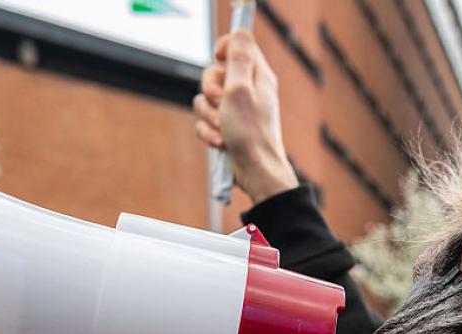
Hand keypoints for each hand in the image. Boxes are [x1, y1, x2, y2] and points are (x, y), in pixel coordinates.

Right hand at [194, 30, 298, 203]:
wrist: (255, 172)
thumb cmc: (251, 133)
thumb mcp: (240, 90)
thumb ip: (238, 60)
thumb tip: (239, 32)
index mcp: (257, 75)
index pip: (237, 44)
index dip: (223, 48)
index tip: (218, 58)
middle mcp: (247, 90)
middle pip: (213, 73)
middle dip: (210, 91)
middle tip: (221, 104)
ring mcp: (236, 110)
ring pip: (204, 100)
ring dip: (209, 117)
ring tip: (223, 130)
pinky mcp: (226, 127)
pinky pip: (205, 121)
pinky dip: (209, 133)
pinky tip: (221, 143)